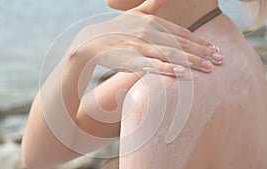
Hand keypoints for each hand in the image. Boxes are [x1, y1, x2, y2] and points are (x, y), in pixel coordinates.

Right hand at [71, 0, 222, 75]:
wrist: (92, 42)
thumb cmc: (117, 30)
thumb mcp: (134, 14)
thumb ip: (150, 6)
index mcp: (152, 22)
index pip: (181, 33)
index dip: (199, 41)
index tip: (215, 48)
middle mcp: (149, 32)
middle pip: (181, 43)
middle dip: (203, 51)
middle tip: (221, 59)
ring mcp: (140, 45)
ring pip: (170, 53)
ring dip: (191, 60)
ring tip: (209, 67)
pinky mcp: (131, 59)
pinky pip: (151, 64)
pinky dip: (165, 67)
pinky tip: (180, 72)